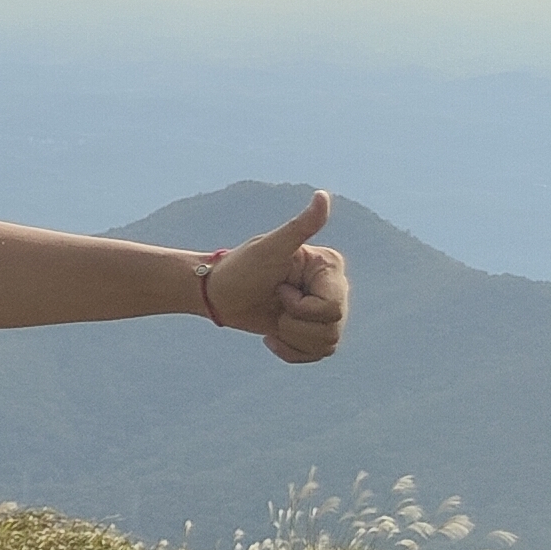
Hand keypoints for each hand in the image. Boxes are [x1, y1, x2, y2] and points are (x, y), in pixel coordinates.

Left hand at [209, 192, 351, 363]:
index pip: (332, 307)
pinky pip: (318, 354)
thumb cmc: (239, 267)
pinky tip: (272, 338)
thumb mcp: (269, 248)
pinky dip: (292, 352)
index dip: (300, 307)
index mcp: (329, 267)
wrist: (216, 292)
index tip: (279, 288)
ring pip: (327, 344)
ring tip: (274, 320)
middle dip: (294, 324)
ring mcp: (324, 310)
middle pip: (332, 329)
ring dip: (292, 338)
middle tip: (274, 303)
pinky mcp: (312, 329)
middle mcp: (334, 287)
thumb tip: (322, 194)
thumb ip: (299, 226)